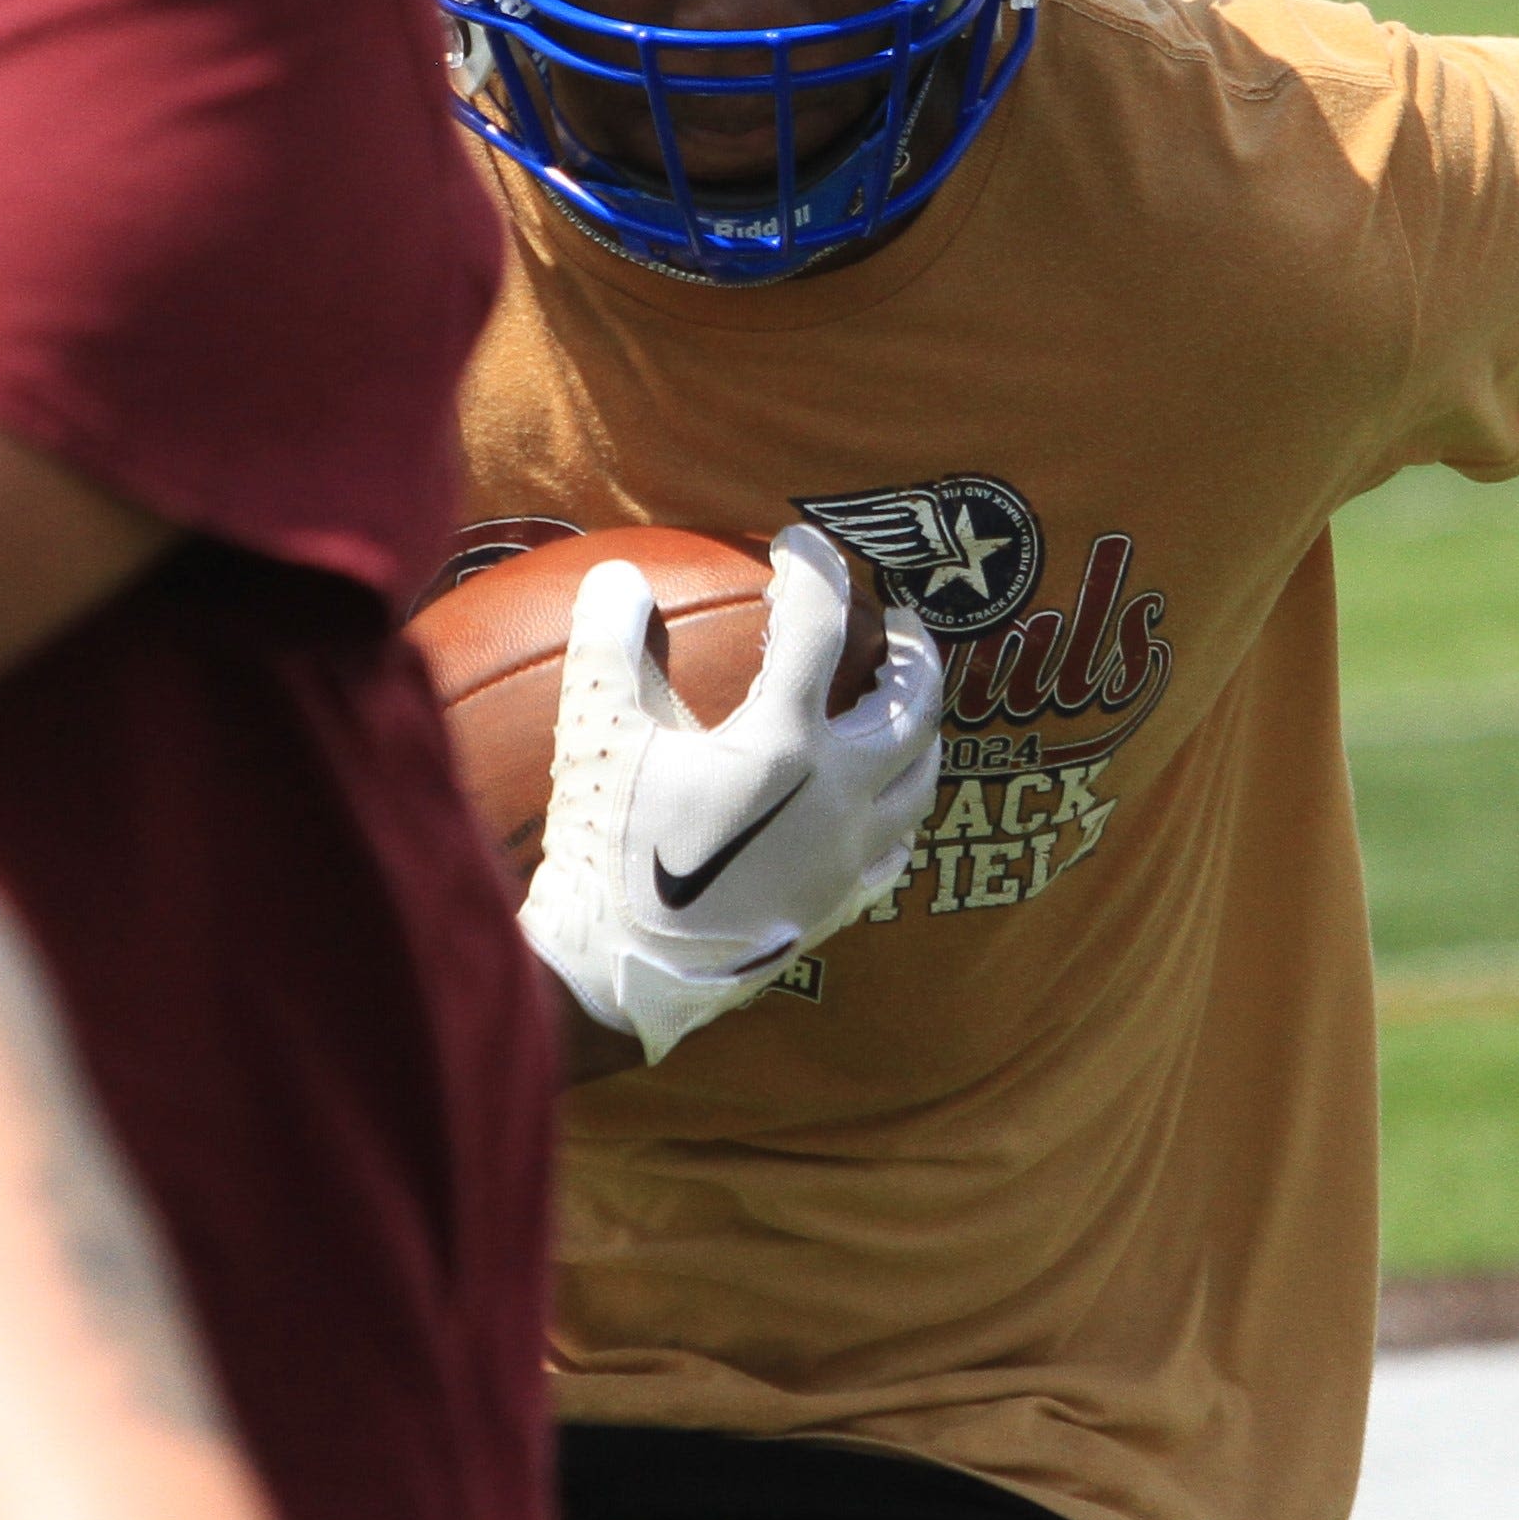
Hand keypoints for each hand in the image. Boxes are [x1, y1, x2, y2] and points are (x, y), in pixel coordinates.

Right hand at [519, 524, 945, 1062]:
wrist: (621, 977)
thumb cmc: (606, 852)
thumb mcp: (595, 738)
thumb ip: (608, 645)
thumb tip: (618, 577)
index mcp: (785, 742)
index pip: (819, 626)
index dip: (814, 568)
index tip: (796, 541)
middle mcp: (840, 794)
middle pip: (913, 699)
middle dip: (912, 647)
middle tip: (895, 618)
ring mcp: (850, 854)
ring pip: (924, 775)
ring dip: (922, 725)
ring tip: (901, 701)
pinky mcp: (843, 904)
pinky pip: (898, 845)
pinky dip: (899, 807)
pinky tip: (878, 803)